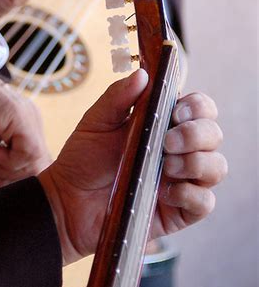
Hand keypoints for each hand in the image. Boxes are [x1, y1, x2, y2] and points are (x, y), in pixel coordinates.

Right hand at [0, 51, 50, 186]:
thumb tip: (10, 182)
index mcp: (21, 124)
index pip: (29, 161)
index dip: (8, 177)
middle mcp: (29, 120)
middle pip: (35, 165)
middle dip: (8, 178)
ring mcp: (28, 117)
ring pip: (33, 162)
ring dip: (6, 170)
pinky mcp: (22, 117)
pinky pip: (28, 153)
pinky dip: (8, 160)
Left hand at [38, 70, 225, 264]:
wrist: (68, 201)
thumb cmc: (83, 159)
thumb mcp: (96, 121)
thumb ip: (118, 97)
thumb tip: (143, 75)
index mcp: (163, 124)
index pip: (199, 108)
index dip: (198, 106)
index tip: (176, 111)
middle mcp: (179, 150)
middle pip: (213, 135)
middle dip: (196, 134)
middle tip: (167, 141)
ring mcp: (181, 181)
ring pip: (217, 167)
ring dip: (196, 162)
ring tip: (165, 165)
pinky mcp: (179, 211)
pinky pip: (205, 202)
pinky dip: (190, 195)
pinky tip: (165, 192)